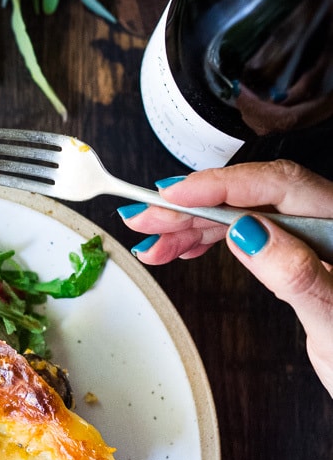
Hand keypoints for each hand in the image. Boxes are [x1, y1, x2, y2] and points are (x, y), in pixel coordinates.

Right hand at [119, 161, 332, 395]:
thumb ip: (296, 273)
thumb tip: (250, 233)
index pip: (276, 186)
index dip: (218, 186)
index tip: (173, 195)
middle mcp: (326, 221)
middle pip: (250, 197)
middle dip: (191, 207)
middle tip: (144, 221)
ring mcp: (309, 239)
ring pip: (241, 215)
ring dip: (191, 227)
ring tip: (153, 243)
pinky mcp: (296, 257)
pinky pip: (246, 235)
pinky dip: (209, 240)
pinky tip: (185, 247)